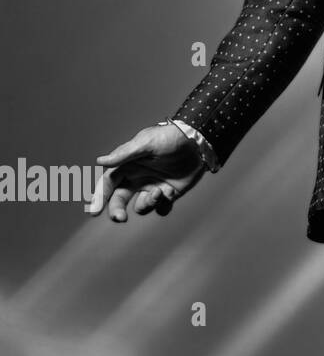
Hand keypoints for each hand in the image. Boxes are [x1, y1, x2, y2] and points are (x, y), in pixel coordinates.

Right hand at [88, 122, 205, 222]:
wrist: (198, 141)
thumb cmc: (170, 137)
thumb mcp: (147, 143)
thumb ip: (125, 154)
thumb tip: (100, 161)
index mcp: (128, 166)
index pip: (108, 184)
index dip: (99, 197)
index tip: (93, 210)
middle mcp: (137, 179)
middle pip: (119, 200)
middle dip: (116, 211)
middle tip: (120, 218)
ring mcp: (153, 187)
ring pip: (141, 206)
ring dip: (147, 203)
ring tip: (159, 191)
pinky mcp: (169, 194)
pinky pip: (161, 209)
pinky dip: (163, 207)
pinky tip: (169, 196)